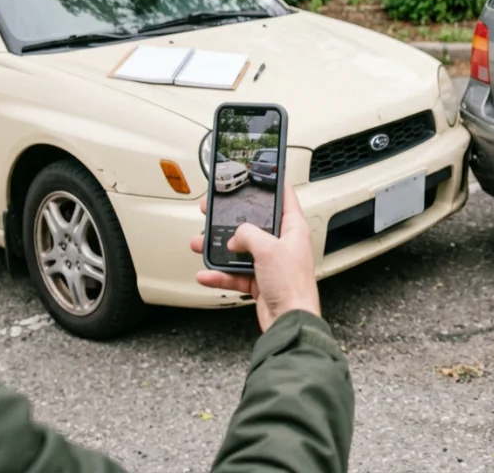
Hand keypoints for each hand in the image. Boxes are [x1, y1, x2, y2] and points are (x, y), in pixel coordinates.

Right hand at [190, 181, 320, 331]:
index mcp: (293, 229)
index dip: (275, 183)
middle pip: (254, 224)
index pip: (286, 198)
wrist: (289, 321)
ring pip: (240, 249)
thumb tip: (235, 237)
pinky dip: (219, 274)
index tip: (265, 172)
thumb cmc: (292, 285)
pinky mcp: (260, 281)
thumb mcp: (268, 249)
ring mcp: (270, 264)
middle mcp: (282, 244)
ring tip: (200, 242)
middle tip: (214, 209)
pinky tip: (206, 273)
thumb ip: (247, 235)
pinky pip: (235, 273)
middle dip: (232, 218)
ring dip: (219, 248)